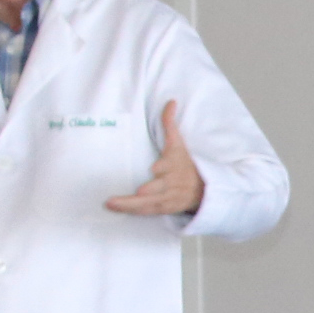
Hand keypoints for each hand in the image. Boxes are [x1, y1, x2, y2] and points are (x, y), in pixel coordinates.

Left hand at [105, 101, 204, 219]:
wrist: (202, 189)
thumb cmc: (184, 163)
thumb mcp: (178, 144)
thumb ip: (170, 123)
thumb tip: (170, 101)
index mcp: (174, 166)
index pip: (169, 167)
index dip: (163, 168)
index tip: (155, 169)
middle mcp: (171, 183)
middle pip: (159, 188)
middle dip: (150, 191)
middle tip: (139, 192)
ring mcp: (167, 198)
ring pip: (149, 203)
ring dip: (130, 204)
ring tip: (111, 203)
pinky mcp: (163, 208)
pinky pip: (147, 211)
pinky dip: (133, 211)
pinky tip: (117, 209)